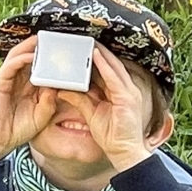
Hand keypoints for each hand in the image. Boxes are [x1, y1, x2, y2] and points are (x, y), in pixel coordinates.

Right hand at [0, 42, 56, 163]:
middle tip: (56, 38)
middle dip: (42, 47)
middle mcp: (19, 79)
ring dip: (31, 47)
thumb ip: (50, 100)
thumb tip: (58, 86)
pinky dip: (21, 59)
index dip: (53, 58)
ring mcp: (9, 79)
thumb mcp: (42, 114)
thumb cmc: (19, 128)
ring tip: (43, 40)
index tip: (67, 51)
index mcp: (30, 85)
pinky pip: (11, 66)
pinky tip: (31, 55)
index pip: (42, 66)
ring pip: (20, 56)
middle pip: (31, 57)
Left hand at [56, 46, 157, 170]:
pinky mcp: (127, 98)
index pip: (106, 71)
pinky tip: (95, 55)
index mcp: (119, 93)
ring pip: (113, 67)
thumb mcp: (91, 114)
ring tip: (87, 40)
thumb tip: (63, 90)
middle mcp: (126, 90)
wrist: (125, 153)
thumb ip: (79, 100)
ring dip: (101, 53)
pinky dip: (104, 65)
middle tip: (83, 37)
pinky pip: (114, 77)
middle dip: (98, 51)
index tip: (81, 48)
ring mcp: (129, 93)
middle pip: (111, 65)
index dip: (94, 59)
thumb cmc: (112, 137)